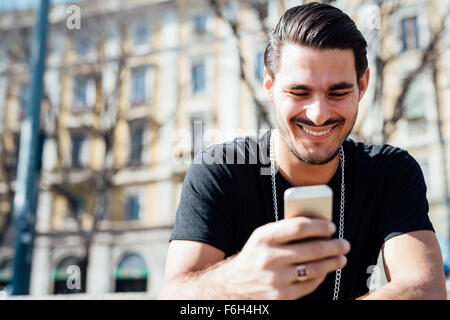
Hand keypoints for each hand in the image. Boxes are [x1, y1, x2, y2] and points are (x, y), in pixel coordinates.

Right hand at [223, 217, 349, 298]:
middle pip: (311, 249)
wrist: (233, 284)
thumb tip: (317, 226)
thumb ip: (284, 230)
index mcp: (263, 237)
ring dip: (332, 263)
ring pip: (314, 269)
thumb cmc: (254, 256)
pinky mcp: (280, 295)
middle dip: (333, 246)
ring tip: (341, 258)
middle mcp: (269, 257)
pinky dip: (320, 277)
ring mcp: (275, 278)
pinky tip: (325, 271)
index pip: (298, 227)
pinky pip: (308, 285)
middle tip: (344, 244)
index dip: (319, 226)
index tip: (331, 226)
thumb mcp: (262, 237)